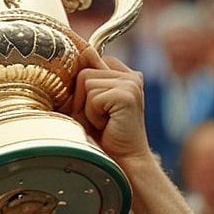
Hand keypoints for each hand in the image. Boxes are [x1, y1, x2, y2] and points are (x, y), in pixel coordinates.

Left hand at [68, 46, 149, 166]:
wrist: (122, 162)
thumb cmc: (103, 137)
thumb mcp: (88, 105)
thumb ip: (84, 80)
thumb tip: (82, 51)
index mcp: (124, 75)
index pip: (90, 61)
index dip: (82, 87)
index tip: (93, 108)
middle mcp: (131, 76)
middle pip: (84, 72)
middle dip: (82, 100)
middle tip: (98, 120)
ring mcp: (131, 83)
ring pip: (85, 82)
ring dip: (87, 108)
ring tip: (103, 122)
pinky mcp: (127, 94)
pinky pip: (93, 97)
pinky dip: (93, 115)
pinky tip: (106, 125)